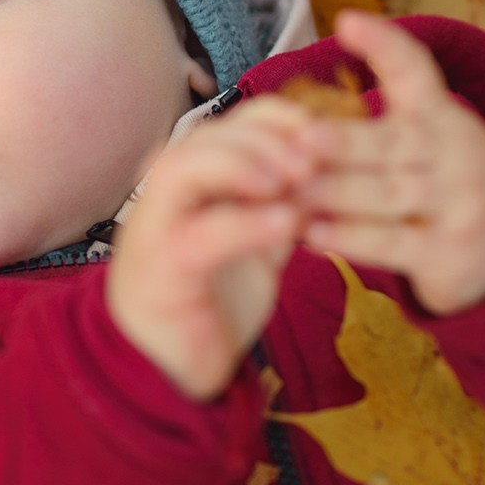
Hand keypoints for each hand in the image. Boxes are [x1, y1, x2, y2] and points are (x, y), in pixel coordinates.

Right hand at [105, 97, 313, 400]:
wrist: (171, 367)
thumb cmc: (211, 299)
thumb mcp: (257, 239)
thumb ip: (280, 203)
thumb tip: (328, 165)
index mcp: (193, 179)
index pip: (232, 122)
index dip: (280, 117)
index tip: (327, 132)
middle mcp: (166, 193)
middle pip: (208, 135)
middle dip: (266, 138)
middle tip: (313, 159)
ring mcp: (156, 226)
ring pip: (186, 168)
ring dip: (244, 164)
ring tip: (294, 181)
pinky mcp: (160, 267)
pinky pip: (200, 233)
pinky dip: (246, 222)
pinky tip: (287, 224)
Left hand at [295, 12, 484, 314]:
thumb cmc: (437, 181)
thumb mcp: (423, 140)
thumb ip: (373, 124)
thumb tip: (293, 114)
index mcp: (440, 115)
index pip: (416, 70)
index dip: (384, 44)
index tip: (347, 22)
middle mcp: (454, 152)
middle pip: (393, 142)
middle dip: (345, 140)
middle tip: (300, 136)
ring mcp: (458, 203)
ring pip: (389, 194)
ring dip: (336, 193)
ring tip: (291, 191)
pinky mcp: (449, 252)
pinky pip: (394, 243)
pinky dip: (350, 239)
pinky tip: (311, 234)